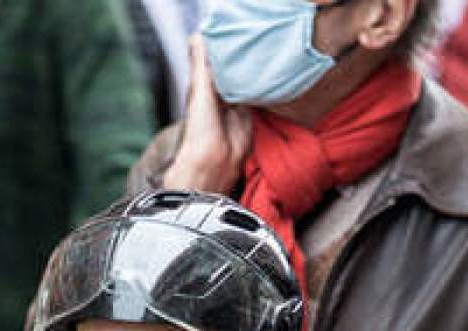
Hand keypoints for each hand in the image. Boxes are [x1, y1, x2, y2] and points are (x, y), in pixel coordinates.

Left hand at [162, 36, 251, 194]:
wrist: (215, 162)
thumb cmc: (200, 129)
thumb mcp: (199, 90)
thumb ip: (201, 65)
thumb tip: (198, 36)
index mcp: (203, 85)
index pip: (215, 58)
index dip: (223, 45)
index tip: (234, 31)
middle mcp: (219, 92)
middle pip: (232, 68)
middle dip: (240, 56)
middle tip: (253, 40)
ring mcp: (235, 102)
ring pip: (245, 79)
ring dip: (252, 69)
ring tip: (262, 52)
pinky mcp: (249, 113)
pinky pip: (257, 94)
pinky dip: (262, 85)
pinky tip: (268, 73)